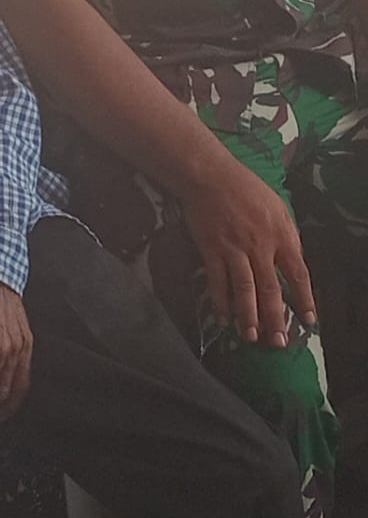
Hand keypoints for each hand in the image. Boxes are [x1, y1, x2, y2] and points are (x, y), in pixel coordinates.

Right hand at [180, 158, 316, 347]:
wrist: (208, 174)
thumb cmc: (244, 187)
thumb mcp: (277, 206)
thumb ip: (287, 234)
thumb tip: (294, 260)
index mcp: (281, 235)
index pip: (298, 274)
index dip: (304, 299)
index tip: (309, 321)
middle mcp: (260, 246)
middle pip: (270, 289)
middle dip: (274, 318)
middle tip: (277, 342)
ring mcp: (234, 249)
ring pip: (244, 289)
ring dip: (247, 316)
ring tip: (250, 337)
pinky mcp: (211, 248)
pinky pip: (217, 280)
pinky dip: (219, 300)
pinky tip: (222, 317)